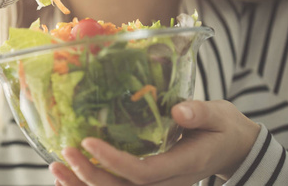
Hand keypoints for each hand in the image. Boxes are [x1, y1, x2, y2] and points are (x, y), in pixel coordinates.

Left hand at [49, 100, 260, 185]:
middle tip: (65, 152)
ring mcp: (159, 185)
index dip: (114, 161)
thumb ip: (200, 113)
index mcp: (184, 165)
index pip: (144, 172)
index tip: (88, 141)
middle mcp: (169, 182)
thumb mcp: (218, 116)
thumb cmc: (222, 128)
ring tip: (56, 168)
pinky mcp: (151, 182)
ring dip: (84, 185)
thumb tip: (178, 110)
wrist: (230, 148)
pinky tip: (68, 179)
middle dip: (91, 175)